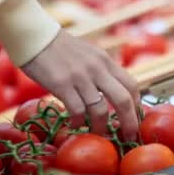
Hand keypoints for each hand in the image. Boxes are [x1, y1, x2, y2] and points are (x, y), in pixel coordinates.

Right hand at [22, 30, 139, 139]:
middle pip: (123, 100)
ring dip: (101, 127)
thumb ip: (101, 71)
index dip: (137, 106)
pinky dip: (79, 122)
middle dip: (129, 123)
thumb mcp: (89, 54)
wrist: (36, 37)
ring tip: (98, 134)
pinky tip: (76, 124)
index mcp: (105, 61)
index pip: (131, 85)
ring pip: (99, 110)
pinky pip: (77, 111)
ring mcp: (80, 77)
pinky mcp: (61, 84)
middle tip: (128, 137)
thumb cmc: (60, 48)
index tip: (135, 120)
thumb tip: (113, 92)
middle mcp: (97, 68)